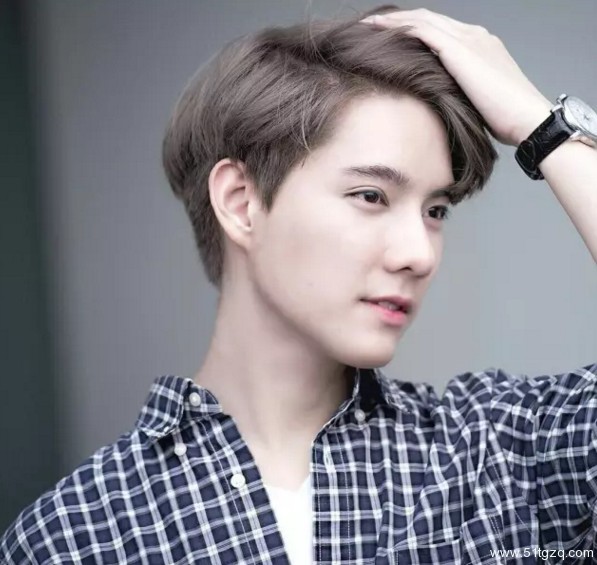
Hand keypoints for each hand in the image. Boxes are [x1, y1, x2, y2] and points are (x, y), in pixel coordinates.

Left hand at [360, 8, 552, 145]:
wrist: (527, 118)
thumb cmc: (507, 119)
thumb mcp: (477, 101)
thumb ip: (458, 93)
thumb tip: (438, 105)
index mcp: (479, 46)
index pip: (439, 30)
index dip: (413, 31)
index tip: (390, 39)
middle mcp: (474, 35)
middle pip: (427, 19)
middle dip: (398, 21)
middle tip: (372, 27)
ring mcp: (468, 39)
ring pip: (422, 19)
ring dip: (393, 21)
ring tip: (369, 26)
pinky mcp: (460, 49)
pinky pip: (422, 30)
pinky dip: (400, 29)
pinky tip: (380, 33)